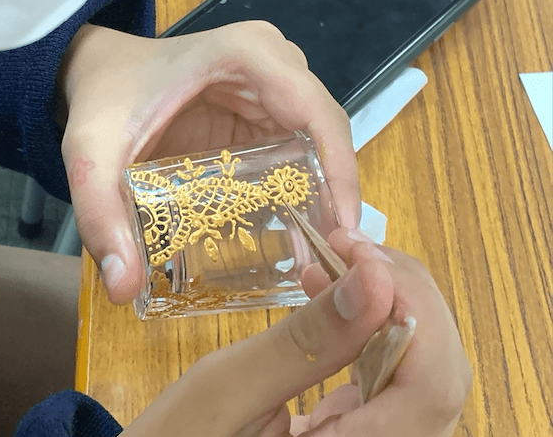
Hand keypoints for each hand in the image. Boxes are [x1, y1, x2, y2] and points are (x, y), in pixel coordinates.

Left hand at [59, 22, 359, 302]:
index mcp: (249, 55)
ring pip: (316, 144)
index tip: (341, 235)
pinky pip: (295, 147)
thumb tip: (125, 288)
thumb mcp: (92, 154)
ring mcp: (272, 83)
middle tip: (326, 260)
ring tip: (313, 256)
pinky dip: (297, 188)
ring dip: (319, 197)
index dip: (342, 175)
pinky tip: (289, 232)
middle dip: (332, 197)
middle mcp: (274, 63)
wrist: (97, 70)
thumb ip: (100, 216)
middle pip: (325, 135)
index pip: (319, 115)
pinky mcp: (262, 106)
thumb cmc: (102, 99)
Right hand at [123, 231, 470, 436]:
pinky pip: (391, 376)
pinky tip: (334, 298)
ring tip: (334, 264)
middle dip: (400, 297)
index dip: (414, 309)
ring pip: (420, 370)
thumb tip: (373, 277)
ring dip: (385, 306)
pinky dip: (368, 327)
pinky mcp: (362, 432)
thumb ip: (307, 340)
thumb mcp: (229, 387)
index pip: (432, 386)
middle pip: (437, 374)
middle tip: (345, 248)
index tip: (362, 255)